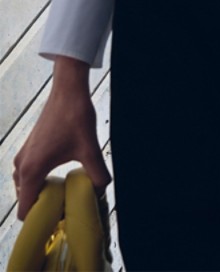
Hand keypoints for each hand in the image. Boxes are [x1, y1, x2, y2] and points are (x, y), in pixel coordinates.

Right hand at [12, 57, 110, 219]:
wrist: (67, 92)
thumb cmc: (76, 119)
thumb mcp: (90, 150)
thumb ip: (97, 174)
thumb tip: (102, 191)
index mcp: (31, 171)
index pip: (25, 209)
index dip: (39, 221)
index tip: (57, 223)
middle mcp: (21, 166)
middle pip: (25, 199)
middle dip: (43, 208)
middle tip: (66, 209)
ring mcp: (23, 156)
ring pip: (26, 186)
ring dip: (42, 194)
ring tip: (64, 196)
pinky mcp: (28, 148)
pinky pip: (28, 174)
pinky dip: (40, 181)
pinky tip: (60, 179)